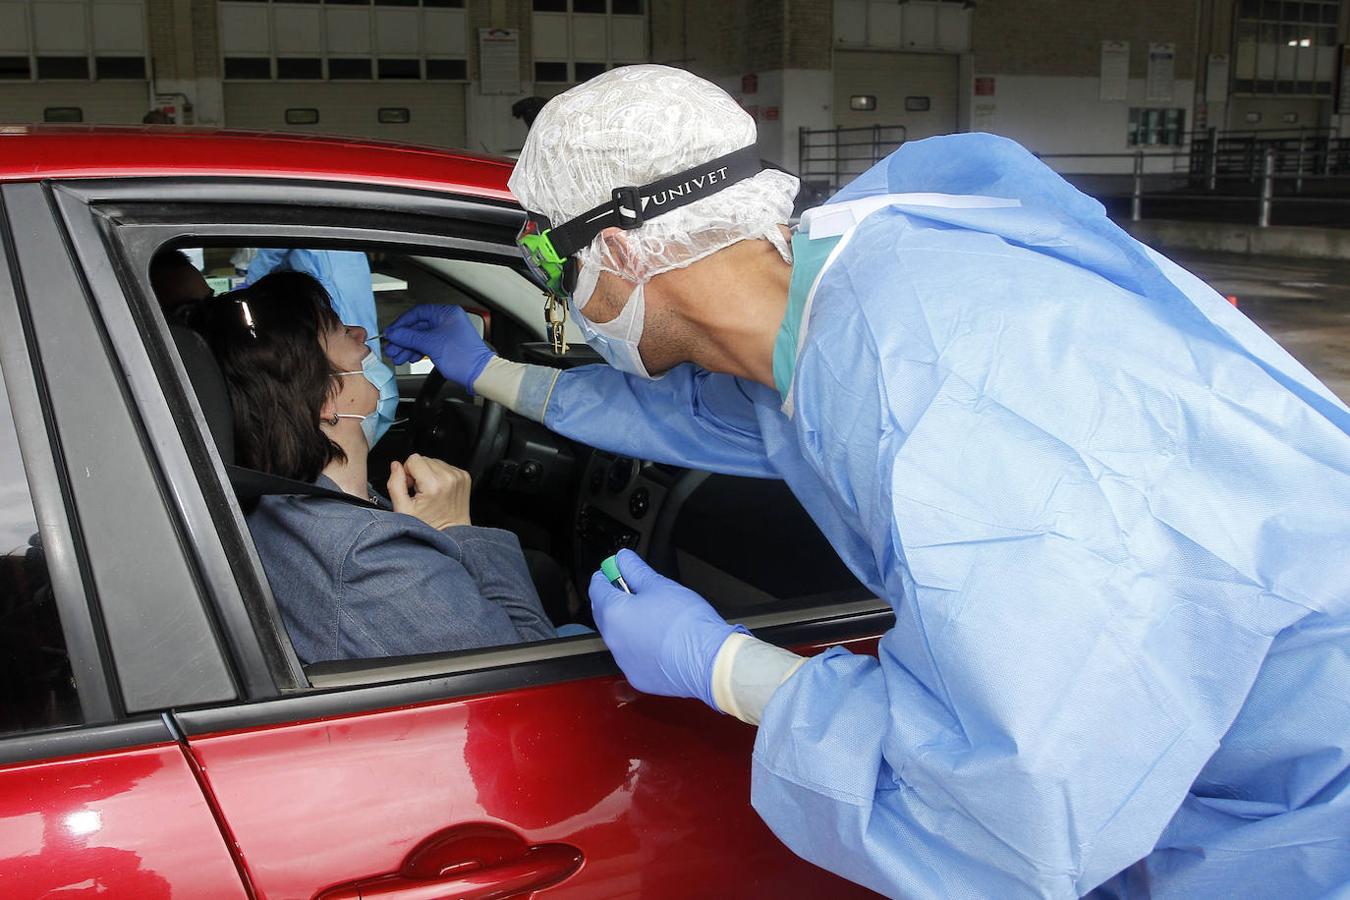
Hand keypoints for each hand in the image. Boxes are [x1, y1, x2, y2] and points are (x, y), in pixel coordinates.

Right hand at [383, 305, 494, 391]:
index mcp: (447, 313)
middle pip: (418, 326)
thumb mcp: (431, 344)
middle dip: (403, 338)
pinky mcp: (447, 346)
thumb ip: (409, 337)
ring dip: (408, 347)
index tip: (391, 333)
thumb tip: (394, 333)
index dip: (402, 323)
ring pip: (422, 337)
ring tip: (397, 355)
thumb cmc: (464, 358)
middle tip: (392, 347)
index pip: (417, 313)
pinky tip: (408, 357)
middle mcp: (448, 321)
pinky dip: (417, 351)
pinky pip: (428, 345)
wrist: (479, 374)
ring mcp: (448, 333)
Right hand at [387, 454, 471, 529]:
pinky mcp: (464, 477)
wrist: (452, 534)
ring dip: (429, 474)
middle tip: (420, 492)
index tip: (411, 487)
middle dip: (418, 473)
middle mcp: (449, 478)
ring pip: (434, 462)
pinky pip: (445, 466)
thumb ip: (395, 484)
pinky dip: (440, 476)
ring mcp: (459, 477)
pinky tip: (439, 491)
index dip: (408, 472)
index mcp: (434, 484)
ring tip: (430, 493)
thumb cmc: (429, 526)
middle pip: (424, 459)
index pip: (413, 459)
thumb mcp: (403, 509)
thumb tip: (396, 466)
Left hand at [588, 549, 746, 708]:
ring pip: (620, 636)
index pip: (597, 588)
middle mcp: (613, 640)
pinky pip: (633, 656)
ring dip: (629, 624)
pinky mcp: (638, 677)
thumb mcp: (659, 585)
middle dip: (616, 599)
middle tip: (635, 588)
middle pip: (605, 613)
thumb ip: (636, 570)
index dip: (605, 575)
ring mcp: (624, 661)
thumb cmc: (686, 624)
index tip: (615, 569)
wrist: (707, 660)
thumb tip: (624, 559)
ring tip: (654, 615)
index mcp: (613, 613)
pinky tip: (660, 639)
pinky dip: (640, 646)